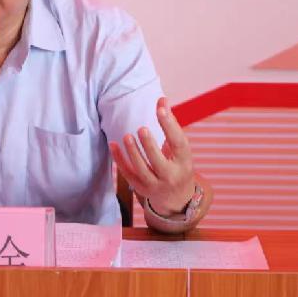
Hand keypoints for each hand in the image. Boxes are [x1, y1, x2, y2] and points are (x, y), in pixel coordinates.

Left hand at [109, 97, 194, 215]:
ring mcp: (155, 184)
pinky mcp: (141, 188)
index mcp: (184, 161)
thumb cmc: (177, 164)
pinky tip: (113, 144)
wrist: (177, 198)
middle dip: (150, 145)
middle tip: (141, 128)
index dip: (170, 125)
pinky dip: (119, 160)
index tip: (160, 109)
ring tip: (127, 136)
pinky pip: (128, 174)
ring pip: (142, 170)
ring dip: (133, 153)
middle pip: (159, 161)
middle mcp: (171, 175)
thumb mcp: (179, 147)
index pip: (179, 143)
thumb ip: (170, 124)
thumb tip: (162, 99)